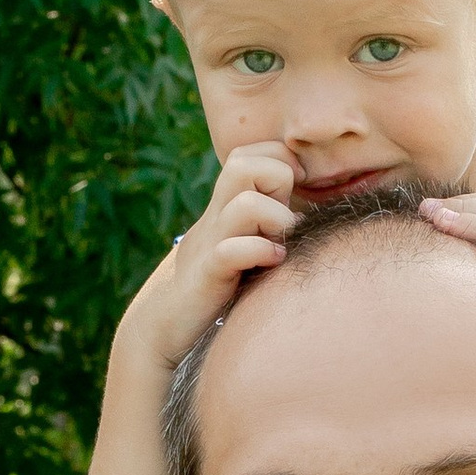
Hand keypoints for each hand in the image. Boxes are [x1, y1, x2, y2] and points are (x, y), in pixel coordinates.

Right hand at [137, 145, 300, 366]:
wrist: (168, 322)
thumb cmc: (218, 283)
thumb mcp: (242, 241)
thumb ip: (266, 220)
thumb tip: (307, 212)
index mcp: (226, 203)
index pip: (249, 152)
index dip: (280, 162)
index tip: (294, 194)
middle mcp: (216, 215)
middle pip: (241, 162)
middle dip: (277, 179)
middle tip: (284, 216)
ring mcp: (210, 242)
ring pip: (245, 203)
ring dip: (274, 219)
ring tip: (280, 243)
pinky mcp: (208, 274)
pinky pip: (232, 251)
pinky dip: (259, 253)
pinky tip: (271, 263)